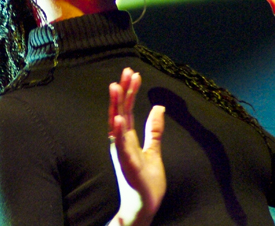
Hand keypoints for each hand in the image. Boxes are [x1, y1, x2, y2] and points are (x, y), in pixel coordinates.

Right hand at [107, 67, 165, 225]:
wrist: (144, 204)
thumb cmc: (145, 180)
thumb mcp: (153, 150)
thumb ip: (153, 129)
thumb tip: (158, 107)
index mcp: (125, 137)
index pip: (126, 109)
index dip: (129, 91)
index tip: (133, 73)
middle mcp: (120, 141)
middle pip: (120, 110)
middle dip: (123, 91)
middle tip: (126, 71)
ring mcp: (122, 152)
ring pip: (116, 124)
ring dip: (115, 105)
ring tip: (116, 86)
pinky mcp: (126, 164)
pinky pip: (120, 145)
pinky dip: (118, 131)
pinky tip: (118, 118)